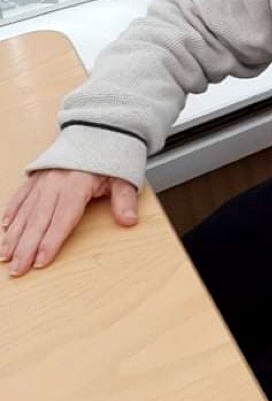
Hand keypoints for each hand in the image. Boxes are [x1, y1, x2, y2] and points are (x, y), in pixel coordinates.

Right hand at [1, 169, 138, 277]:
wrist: (99, 130)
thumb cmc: (110, 157)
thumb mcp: (123, 177)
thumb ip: (124, 199)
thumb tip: (129, 221)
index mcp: (77, 184)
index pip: (62, 218)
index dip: (51, 241)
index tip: (41, 262)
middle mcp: (55, 182)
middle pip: (38, 219)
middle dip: (26, 247)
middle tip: (17, 270)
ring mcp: (43, 179)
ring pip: (25, 211)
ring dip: (14, 235)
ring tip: (5, 256)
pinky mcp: (36, 176)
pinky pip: (20, 196)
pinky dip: (11, 212)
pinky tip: (4, 228)